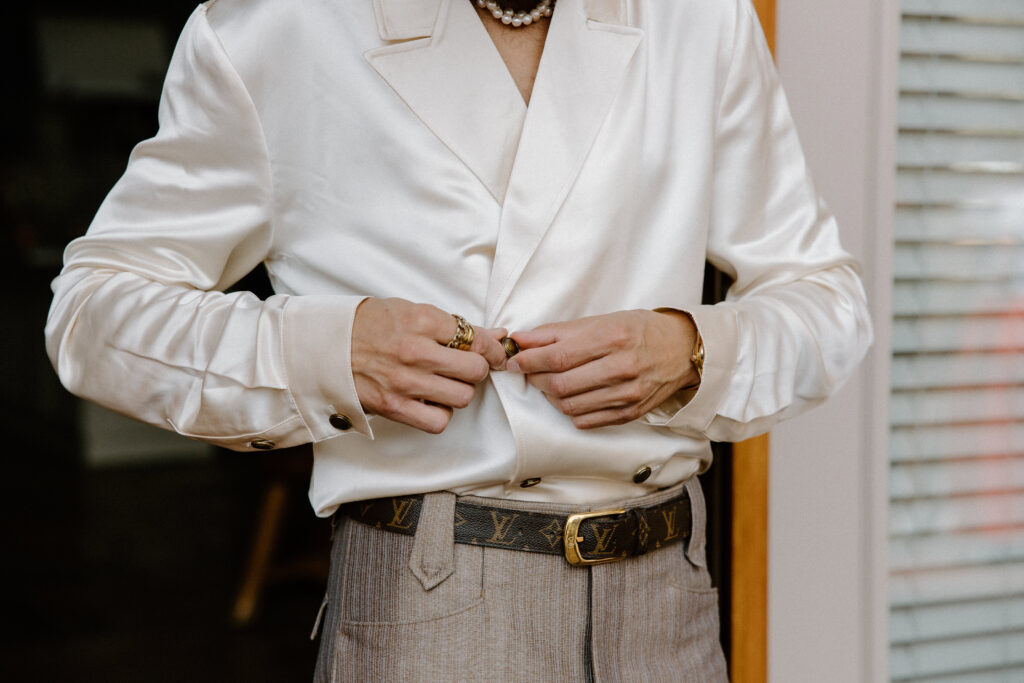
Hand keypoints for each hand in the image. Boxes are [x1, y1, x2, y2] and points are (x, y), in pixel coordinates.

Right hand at [352, 298, 506, 433]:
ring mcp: (404, 382)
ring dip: (459, 391)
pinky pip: (438, 421)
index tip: (494, 354)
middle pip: (475, 370)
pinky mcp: (393, 407)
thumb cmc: (368, 325)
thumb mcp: (411, 311)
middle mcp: (415, 351)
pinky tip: (430, 400)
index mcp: (421, 320)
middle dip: (476, 369)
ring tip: (444, 382)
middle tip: (466, 366)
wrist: (324, 345)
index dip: (493, 350)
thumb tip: (497, 335)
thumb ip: (455, 325)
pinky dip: (440, 413)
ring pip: (462, 397)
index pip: (476, 340)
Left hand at [506, 310, 698, 428]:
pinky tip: (570, 396)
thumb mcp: (601, 321)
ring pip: (570, 406)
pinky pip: (586, 421)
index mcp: (613, 337)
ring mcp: (627, 394)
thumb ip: (558, 332)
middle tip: (529, 371)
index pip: (558, 356)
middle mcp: (622, 367)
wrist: (682, 350)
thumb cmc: (639, 330)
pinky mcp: (629, 413)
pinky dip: (569, 410)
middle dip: (535, 379)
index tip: (513, 360)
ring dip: (549, 396)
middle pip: (561, 384)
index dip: (529, 361)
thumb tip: (520, 339)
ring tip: (549, 382)